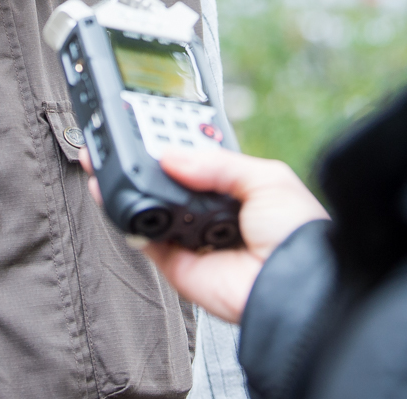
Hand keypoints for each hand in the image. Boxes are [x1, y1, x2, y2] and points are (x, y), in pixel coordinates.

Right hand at [80, 147, 327, 324]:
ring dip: (130, 184)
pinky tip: (119, 195)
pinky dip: (129, 218)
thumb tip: (170, 155)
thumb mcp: (266, 178)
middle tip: (122, 136)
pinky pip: (144, 238)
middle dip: (144, 160)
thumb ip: (217, 162)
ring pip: (151, 206)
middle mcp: (211, 211)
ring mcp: (192, 236)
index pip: (196, 159)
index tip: (147, 122)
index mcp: (236, 187)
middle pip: (168, 181)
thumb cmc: (296, 233)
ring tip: (110, 159)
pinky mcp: (176, 264)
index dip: (172, 141)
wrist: (295, 285)